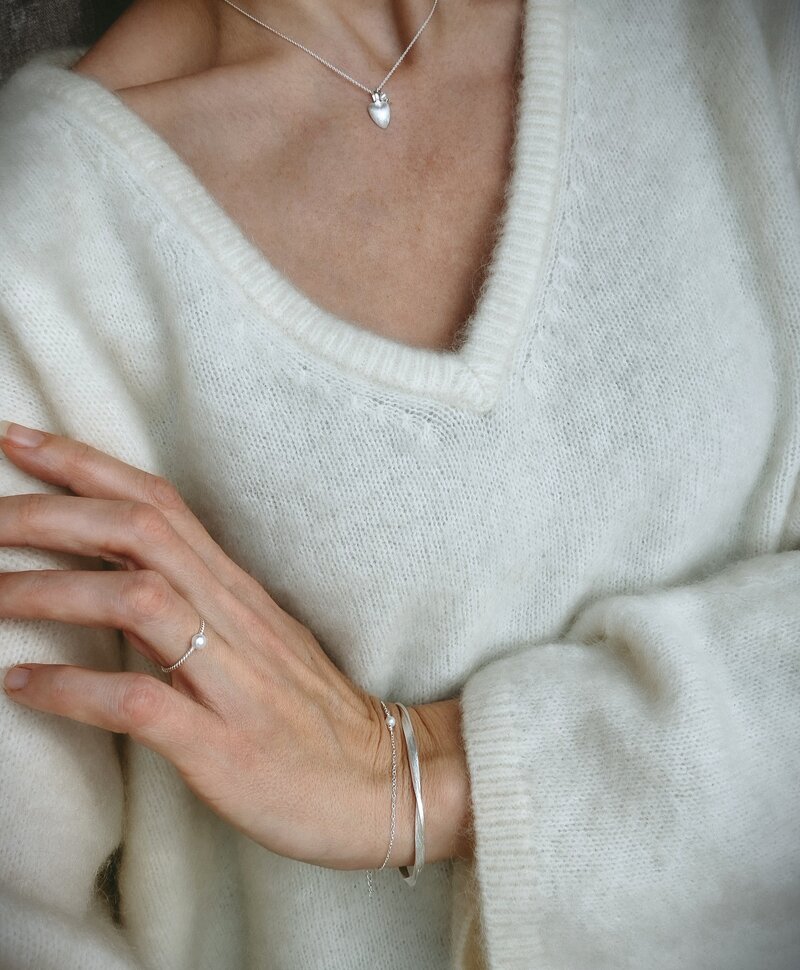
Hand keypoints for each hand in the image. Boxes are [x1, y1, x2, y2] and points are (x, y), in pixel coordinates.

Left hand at [0, 421, 459, 870]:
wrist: (380, 782)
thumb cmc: (311, 715)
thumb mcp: (257, 642)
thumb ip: (197, 604)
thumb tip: (121, 578)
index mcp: (238, 589)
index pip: (157, 503)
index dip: (83, 465)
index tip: (16, 440)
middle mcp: (234, 617)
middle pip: (139, 532)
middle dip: (48, 513)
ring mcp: (232, 677)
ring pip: (137, 600)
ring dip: (49, 590)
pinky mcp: (225, 743)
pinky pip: (139, 701)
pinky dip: (72, 685)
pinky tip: (20, 683)